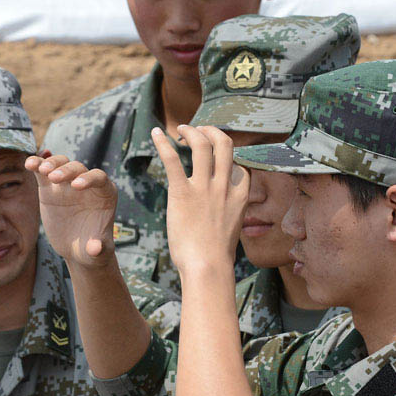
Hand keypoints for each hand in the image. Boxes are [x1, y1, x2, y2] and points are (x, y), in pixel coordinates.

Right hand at [25, 154, 116, 268]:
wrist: (75, 249)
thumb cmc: (91, 249)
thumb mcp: (96, 253)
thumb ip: (97, 249)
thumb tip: (94, 248)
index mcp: (104, 194)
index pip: (99, 178)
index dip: (89, 178)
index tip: (76, 186)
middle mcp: (87, 184)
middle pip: (78, 168)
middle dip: (66, 171)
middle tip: (53, 178)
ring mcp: (67, 183)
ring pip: (61, 164)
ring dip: (52, 164)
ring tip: (42, 170)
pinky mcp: (50, 187)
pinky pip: (44, 171)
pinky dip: (37, 165)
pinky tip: (29, 164)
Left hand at [151, 125, 248, 274]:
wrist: (207, 266)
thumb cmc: (216, 256)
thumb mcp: (231, 228)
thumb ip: (228, 212)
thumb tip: (218, 212)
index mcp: (239, 195)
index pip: (239, 164)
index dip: (227, 156)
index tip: (215, 156)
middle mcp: (224, 186)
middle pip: (224, 144)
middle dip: (212, 131)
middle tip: (199, 130)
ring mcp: (204, 188)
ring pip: (202, 145)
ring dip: (191, 131)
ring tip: (181, 129)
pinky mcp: (182, 192)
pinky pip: (173, 160)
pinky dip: (163, 143)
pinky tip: (155, 133)